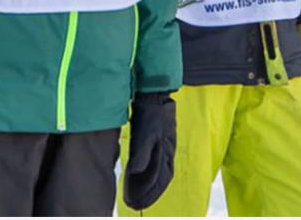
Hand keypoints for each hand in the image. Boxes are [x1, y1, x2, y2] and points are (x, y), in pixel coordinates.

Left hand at [123, 91, 176, 210]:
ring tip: (134, 197)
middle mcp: (167, 153)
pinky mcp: (159, 142)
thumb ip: (141, 154)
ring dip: (147, 187)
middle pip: (159, 180)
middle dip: (147, 194)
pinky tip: (139, 178)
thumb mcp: (144, 134)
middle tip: (133, 204)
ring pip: (158, 173)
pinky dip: (148, 175)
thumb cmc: (150, 114)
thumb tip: (134, 172)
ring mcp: (164, 147)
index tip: (134, 203)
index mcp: (165, 153)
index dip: (148, 193)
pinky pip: (156, 164)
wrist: (154, 95)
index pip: (159, 180)